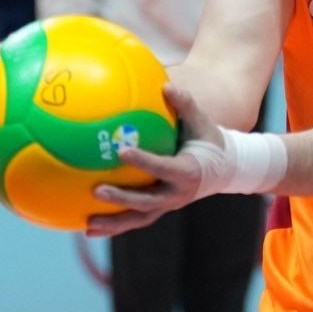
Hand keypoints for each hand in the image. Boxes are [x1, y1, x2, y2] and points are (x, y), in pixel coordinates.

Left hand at [86, 84, 221, 237]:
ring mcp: (168, 205)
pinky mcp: (160, 210)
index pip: (163, 167)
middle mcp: (177, 194)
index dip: (143, 161)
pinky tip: (90, 226)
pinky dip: (115, 226)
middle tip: (97, 190)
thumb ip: (185, 105)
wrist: (224, 169)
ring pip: (139, 218)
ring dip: (114, 223)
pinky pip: (136, 219)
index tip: (121, 151)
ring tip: (88, 225)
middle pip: (147, 202)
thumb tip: (166, 85)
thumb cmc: (208, 140)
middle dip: (122, 199)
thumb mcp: (202, 122)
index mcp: (188, 171)